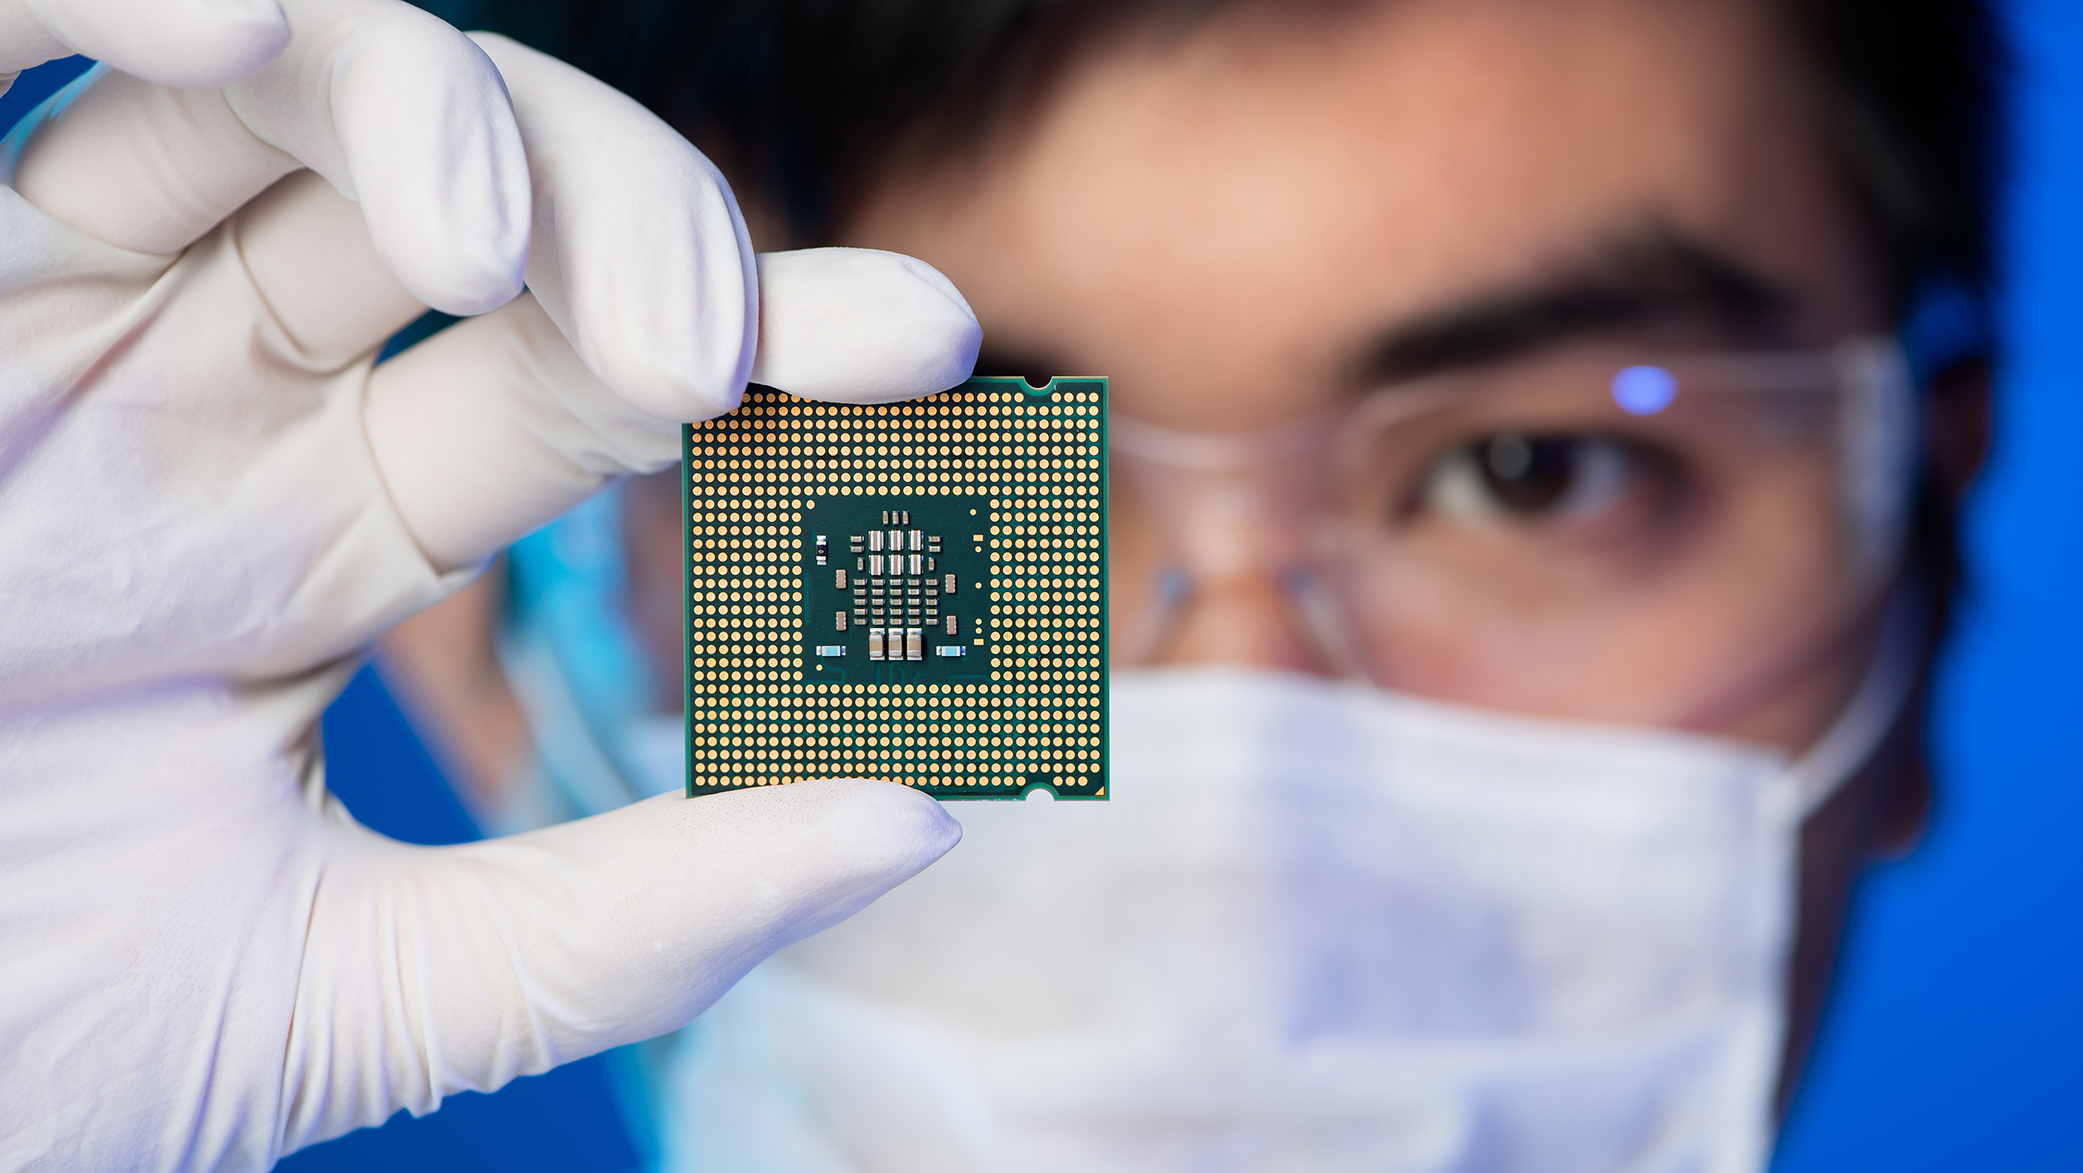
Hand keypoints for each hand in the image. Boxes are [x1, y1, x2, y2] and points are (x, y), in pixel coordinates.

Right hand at [0, 3, 975, 1168]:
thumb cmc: (5, 1038)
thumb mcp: (344, 994)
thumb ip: (623, 918)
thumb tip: (916, 822)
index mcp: (315, 537)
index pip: (582, 385)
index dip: (762, 343)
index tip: (926, 340)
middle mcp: (198, 398)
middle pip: (472, 212)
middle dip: (626, 225)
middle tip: (712, 340)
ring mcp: (35, 317)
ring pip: (272, 93)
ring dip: (418, 106)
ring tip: (489, 244)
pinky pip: (6, 45)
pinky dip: (128, 3)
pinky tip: (240, 29)